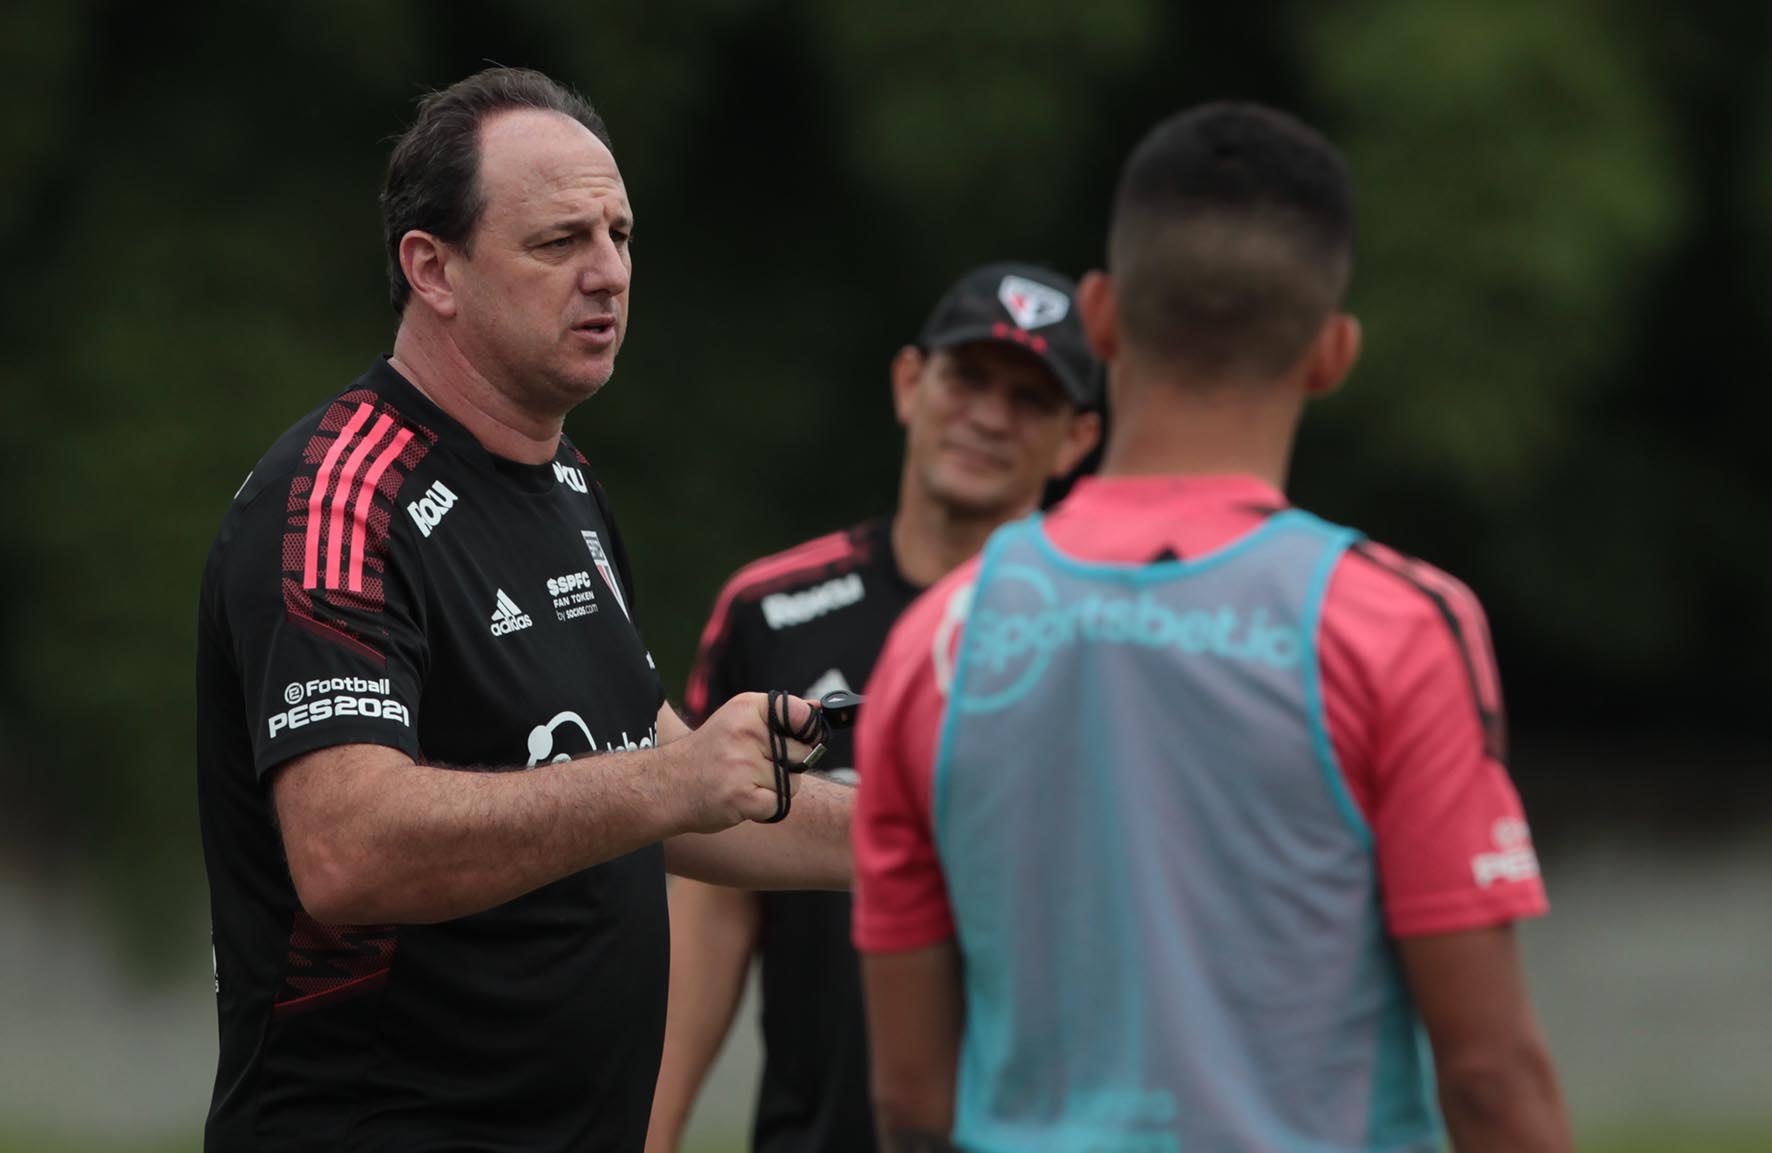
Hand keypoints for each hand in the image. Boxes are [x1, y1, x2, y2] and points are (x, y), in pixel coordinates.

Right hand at [673, 692, 819, 832]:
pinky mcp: (742, 795)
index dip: (808, 731)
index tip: (801, 738)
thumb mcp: (738, 720)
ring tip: (746, 782)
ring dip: (776, 788)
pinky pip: (779, 803)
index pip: (800, 714)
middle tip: (753, 766)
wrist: (666, 785)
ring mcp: (743, 765)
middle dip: (787, 765)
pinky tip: (742, 799)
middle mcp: (745, 733)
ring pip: (793, 781)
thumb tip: (820, 710)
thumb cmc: (710, 753)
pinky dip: (766, 807)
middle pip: (801, 753)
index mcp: (746, 709)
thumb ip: (780, 716)